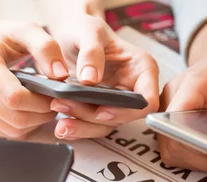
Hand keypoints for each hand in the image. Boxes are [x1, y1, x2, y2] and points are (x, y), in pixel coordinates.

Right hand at [0, 21, 68, 137]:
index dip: (41, 102)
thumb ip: (46, 48)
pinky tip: (29, 111)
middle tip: (54, 103)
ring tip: (43, 106)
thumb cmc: (3, 37)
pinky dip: (23, 127)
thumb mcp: (25, 30)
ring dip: (35, 123)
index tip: (55, 95)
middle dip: (41, 115)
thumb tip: (60, 76)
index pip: (14, 96)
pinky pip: (5, 134)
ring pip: (12, 130)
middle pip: (15, 118)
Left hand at [45, 13, 158, 138]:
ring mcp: (116, 102)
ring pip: (105, 125)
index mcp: (141, 69)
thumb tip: (90, 80)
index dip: (127, 110)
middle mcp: (132, 88)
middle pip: (123, 116)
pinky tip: (61, 127)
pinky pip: (91, 125)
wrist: (70, 34)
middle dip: (94, 118)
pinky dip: (76, 128)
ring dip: (81, 126)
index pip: (147, 100)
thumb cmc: (85, 28)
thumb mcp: (89, 31)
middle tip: (65, 106)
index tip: (101, 111)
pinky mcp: (98, 109)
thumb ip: (91, 53)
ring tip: (59, 123)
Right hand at [158, 14, 206, 172]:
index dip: (196, 143)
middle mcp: (170, 99)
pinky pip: (175, 151)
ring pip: (171, 150)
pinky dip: (194, 158)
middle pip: (172, 140)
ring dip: (198, 160)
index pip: (179, 119)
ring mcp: (165, 114)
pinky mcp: (168, 126)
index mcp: (192, 83)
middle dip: (201, 157)